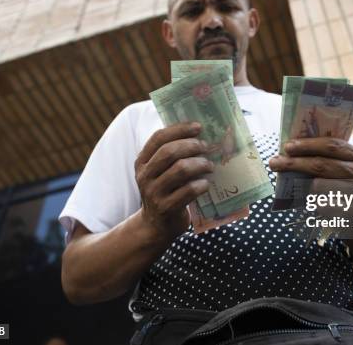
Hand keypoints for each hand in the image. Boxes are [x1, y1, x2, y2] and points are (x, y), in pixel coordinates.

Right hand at [135, 122, 213, 238]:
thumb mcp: (160, 173)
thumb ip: (171, 156)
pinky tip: (206, 184)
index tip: (198, 127)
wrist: (156, 226)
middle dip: (192, 146)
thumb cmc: (165, 192)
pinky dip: (201, 184)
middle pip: (169, 152)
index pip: (158, 138)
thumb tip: (200, 134)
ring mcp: (154, 193)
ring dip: (200, 164)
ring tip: (210, 166)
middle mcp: (145, 176)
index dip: (179, 129)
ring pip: (180, 169)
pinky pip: (188, 191)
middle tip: (207, 147)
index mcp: (142, 162)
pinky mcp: (166, 208)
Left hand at [269, 137, 352, 213]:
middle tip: (275, 162)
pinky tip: (306, 202)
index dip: (308, 145)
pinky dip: (310, 202)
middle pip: (321, 165)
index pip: (331, 145)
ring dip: (300, 185)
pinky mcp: (351, 213)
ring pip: (318, 186)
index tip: (287, 146)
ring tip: (290, 183)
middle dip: (295, 163)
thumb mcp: (340, 169)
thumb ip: (323, 157)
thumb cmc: (344, 188)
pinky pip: (320, 205)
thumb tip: (290, 151)